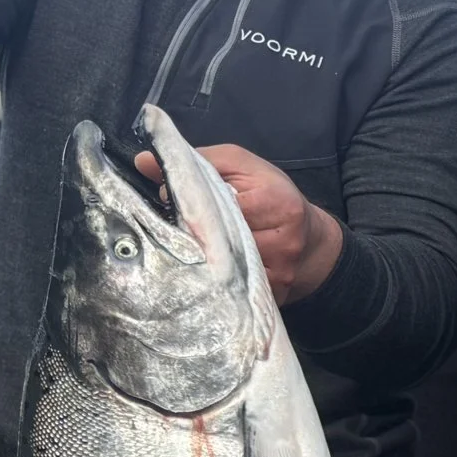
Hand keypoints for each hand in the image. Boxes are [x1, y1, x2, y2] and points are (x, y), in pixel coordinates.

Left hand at [135, 142, 343, 303]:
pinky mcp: (276, 295)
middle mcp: (284, 240)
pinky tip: (209, 272)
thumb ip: (199, 161)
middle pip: (223, 242)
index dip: (194, 206)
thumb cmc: (272, 197)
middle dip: (196, 235)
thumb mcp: (242, 167)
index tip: (172, 202)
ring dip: (204, 260)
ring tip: (192, 249)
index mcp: (277, 201)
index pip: (224, 206)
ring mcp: (281, 272)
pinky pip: (236, 291)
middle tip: (176, 228)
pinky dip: (219, 281)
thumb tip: (143, 162)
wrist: (314, 245)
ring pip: (226, 269)